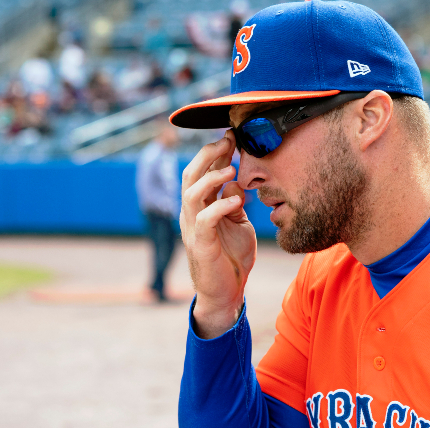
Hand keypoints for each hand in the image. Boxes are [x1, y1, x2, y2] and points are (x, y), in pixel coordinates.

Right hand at [180, 130, 255, 338]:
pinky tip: (237, 200)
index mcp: (201, 206)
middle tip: (228, 140)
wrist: (227, 292)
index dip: (215, 152)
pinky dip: (220, 206)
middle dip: (208, 154)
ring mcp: (193, 228)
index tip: (233, 134)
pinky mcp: (201, 245)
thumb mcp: (239, 223)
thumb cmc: (232, 257)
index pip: (202, 171)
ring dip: (211, 177)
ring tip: (231, 168)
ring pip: (191, 193)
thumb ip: (235, 201)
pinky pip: (204, 220)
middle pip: (190, 175)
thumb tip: (239, 178)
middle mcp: (192, 213)